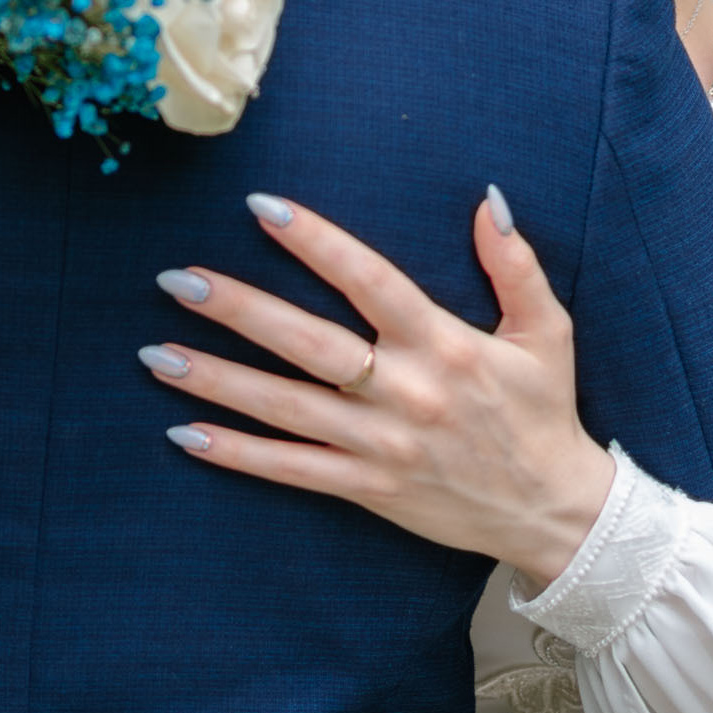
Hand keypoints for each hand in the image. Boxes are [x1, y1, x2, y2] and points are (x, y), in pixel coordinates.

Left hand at [143, 191, 614, 583]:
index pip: (370, 281)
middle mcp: (405, 393)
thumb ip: (516, 264)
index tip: (262, 207)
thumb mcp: (547, 332)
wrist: (555, 513)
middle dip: (239, 309)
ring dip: (218, 380)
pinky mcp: (368, 490)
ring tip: (156, 352)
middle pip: (309, 344)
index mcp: (444, 345)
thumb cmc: (545, 413)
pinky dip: (238, 455)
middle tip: (177, 279)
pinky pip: (292, 471)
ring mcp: (381, 446)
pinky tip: (185, 433)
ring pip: (286, 408)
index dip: (316, 243)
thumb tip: (488, 198)